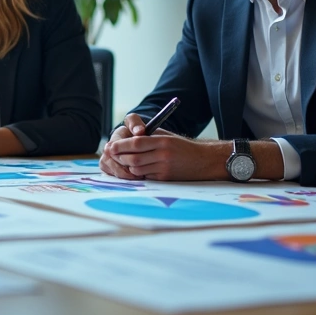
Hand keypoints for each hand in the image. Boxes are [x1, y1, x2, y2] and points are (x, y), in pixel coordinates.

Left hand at [102, 125, 226, 180]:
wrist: (204, 160)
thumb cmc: (182, 146)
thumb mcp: (166, 136)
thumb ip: (148, 137)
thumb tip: (124, 140)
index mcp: (162, 141)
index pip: (136, 143)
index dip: (121, 146)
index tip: (111, 146)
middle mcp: (163, 154)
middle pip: (133, 159)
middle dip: (120, 158)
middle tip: (113, 156)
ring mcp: (164, 168)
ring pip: (137, 170)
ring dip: (128, 168)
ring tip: (125, 163)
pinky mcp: (166, 178)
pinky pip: (146, 177)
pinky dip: (139, 174)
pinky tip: (137, 170)